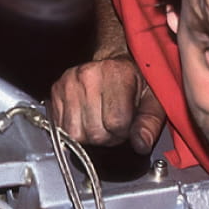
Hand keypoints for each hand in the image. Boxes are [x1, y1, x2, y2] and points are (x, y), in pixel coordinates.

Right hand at [50, 55, 165, 152]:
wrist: (114, 64)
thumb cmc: (135, 82)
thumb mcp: (152, 100)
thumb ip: (149, 123)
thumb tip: (141, 145)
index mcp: (115, 73)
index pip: (117, 124)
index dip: (125, 132)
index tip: (127, 123)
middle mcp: (88, 75)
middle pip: (95, 132)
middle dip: (108, 136)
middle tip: (114, 123)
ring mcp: (68, 83)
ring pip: (76, 134)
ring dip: (90, 136)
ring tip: (100, 121)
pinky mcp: (56, 91)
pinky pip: (61, 129)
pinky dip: (75, 130)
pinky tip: (86, 119)